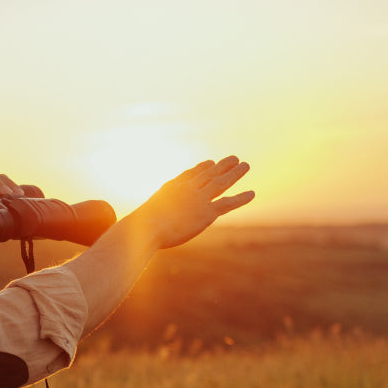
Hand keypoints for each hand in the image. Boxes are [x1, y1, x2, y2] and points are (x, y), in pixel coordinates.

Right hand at [129, 156, 254, 249]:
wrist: (145, 228)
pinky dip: (241, 198)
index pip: (189, 175)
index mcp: (172, 188)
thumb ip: (147, 216)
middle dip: (222, 166)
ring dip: (235, 173)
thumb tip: (135, 227)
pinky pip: (227, 203)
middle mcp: (187, 189)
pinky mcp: (206, 213)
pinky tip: (252, 194)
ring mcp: (198, 199)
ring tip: (245, 165)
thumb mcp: (142, 216)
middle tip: (234, 159)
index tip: (209, 163)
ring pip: (221, 182)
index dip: (201, 168)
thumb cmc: (139, 227)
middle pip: (208, 174)